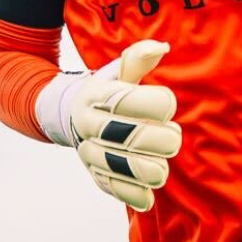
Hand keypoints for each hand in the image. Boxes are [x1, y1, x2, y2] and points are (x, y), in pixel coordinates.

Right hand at [37, 40, 181, 210]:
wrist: (71, 116)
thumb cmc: (107, 91)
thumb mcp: (118, 70)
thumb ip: (139, 56)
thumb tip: (162, 48)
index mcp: (98, 95)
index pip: (134, 102)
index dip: (161, 103)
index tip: (166, 104)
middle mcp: (91, 125)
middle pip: (140, 138)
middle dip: (167, 137)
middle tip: (170, 134)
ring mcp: (91, 153)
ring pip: (136, 169)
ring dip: (159, 167)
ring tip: (161, 159)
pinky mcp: (97, 177)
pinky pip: (122, 192)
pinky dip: (140, 194)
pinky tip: (148, 189)